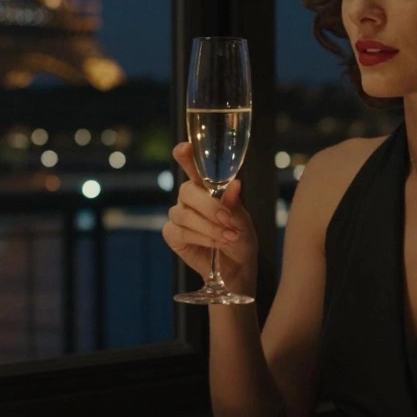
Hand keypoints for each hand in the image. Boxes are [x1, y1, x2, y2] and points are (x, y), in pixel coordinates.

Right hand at [162, 141, 257, 295]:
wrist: (237, 269)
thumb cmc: (241, 240)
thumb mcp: (244, 222)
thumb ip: (235, 205)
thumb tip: (235, 184)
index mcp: (207, 188)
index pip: (193, 167)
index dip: (186, 157)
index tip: (185, 148)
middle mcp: (190, 198)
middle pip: (187, 190)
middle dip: (209, 206)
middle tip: (228, 220)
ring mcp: (179, 215)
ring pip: (183, 213)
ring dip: (208, 227)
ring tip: (228, 237)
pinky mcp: (172, 234)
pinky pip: (179, 231)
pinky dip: (200, 238)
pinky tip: (214, 245)